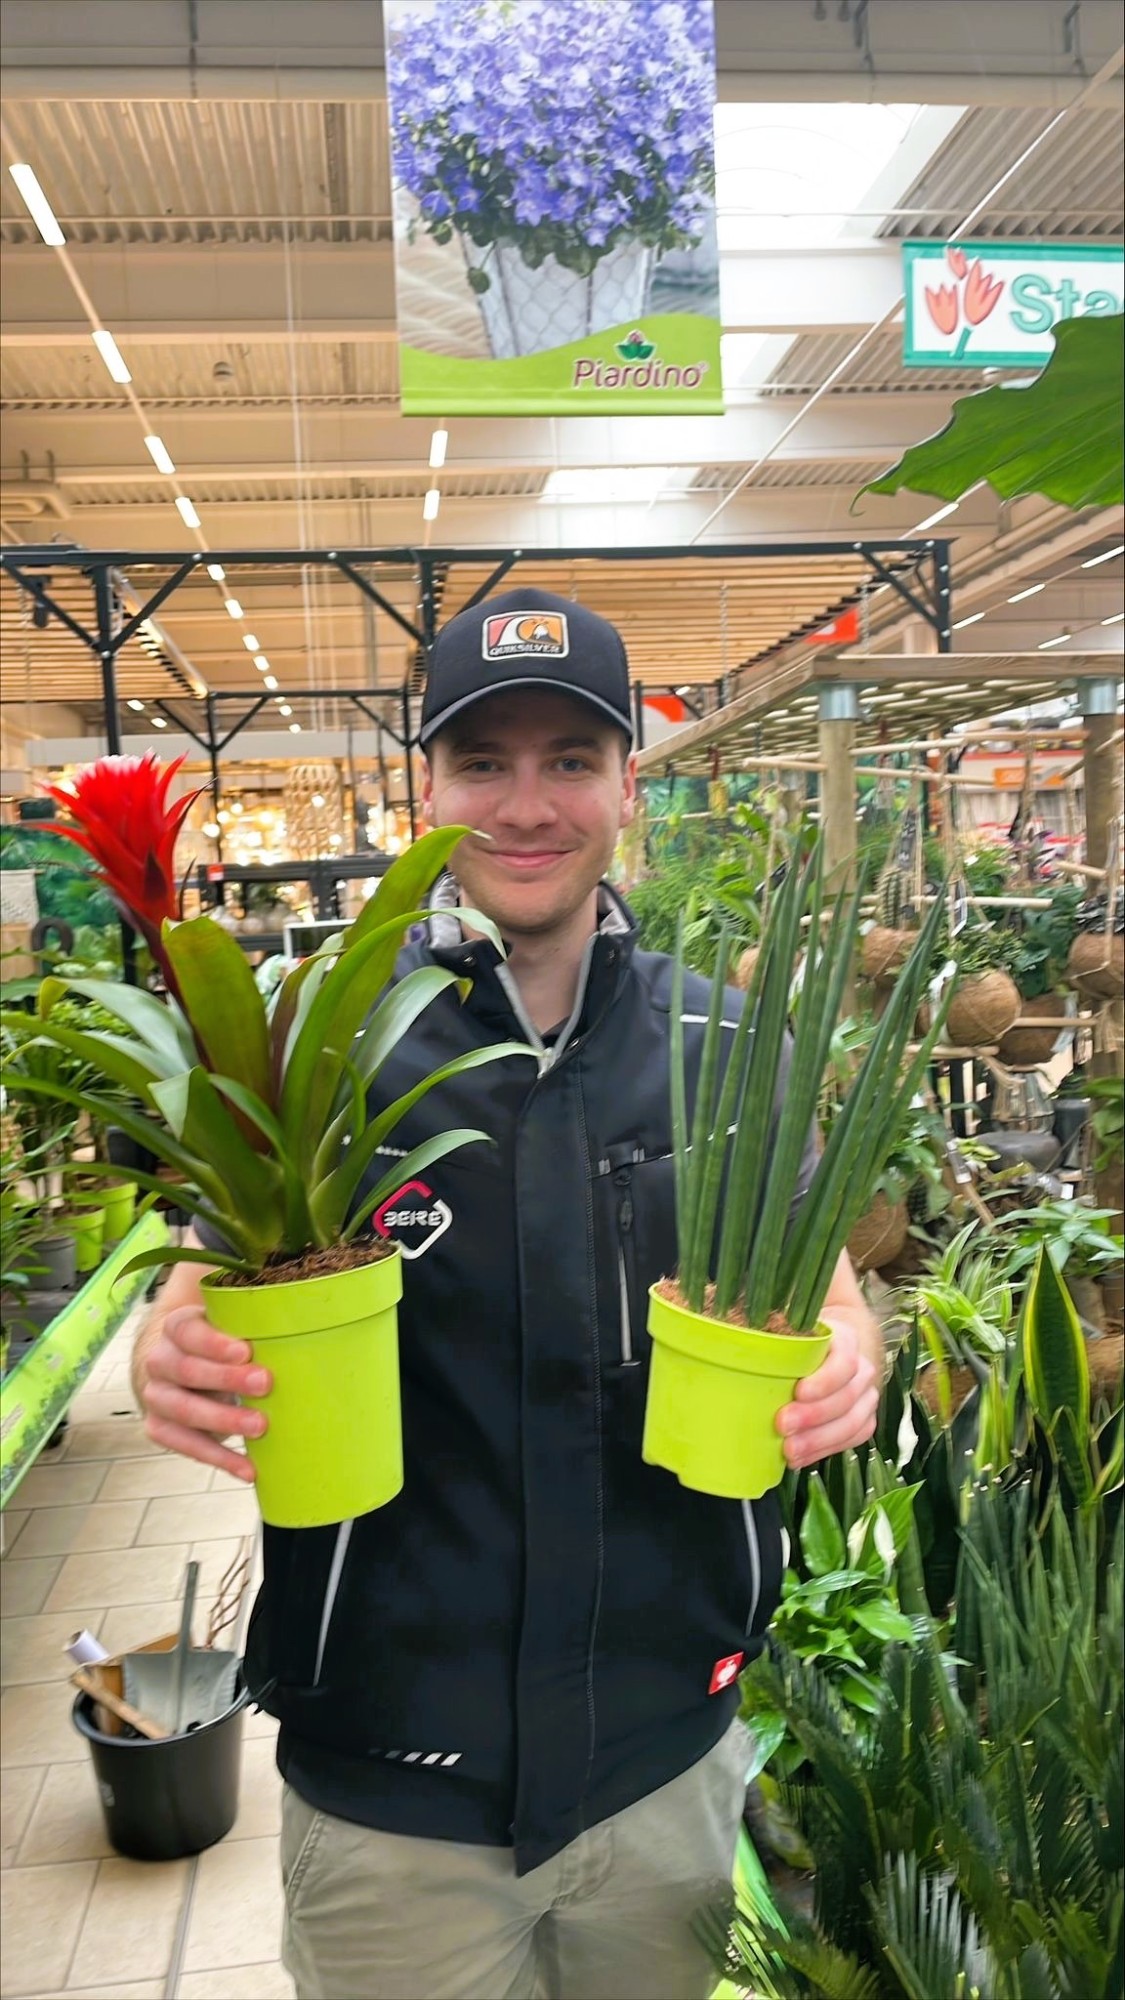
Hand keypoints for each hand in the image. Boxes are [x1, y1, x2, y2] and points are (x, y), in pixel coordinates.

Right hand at [139, 1306, 271, 1482]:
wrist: (180, 1367)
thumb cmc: (220, 1343)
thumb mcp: (229, 1323)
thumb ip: (252, 1318)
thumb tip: (304, 1307)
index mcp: (177, 1327)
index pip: (188, 1331)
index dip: (215, 1343)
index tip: (247, 1351)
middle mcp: (159, 1360)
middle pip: (187, 1370)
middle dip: (226, 1379)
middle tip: (265, 1384)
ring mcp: (155, 1396)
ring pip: (182, 1410)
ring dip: (223, 1421)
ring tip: (261, 1426)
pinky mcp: (159, 1427)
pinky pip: (185, 1445)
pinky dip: (218, 1458)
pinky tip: (248, 1469)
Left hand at [776, 1316, 878, 1469]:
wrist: (820, 1358)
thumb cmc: (797, 1346)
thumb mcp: (786, 1334)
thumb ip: (770, 1340)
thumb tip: (733, 1342)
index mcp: (845, 1341)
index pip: (845, 1361)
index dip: (824, 1380)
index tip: (798, 1392)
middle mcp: (861, 1369)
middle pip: (846, 1396)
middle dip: (813, 1415)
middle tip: (782, 1425)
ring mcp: (865, 1397)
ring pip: (852, 1423)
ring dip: (818, 1439)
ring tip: (789, 1449)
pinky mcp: (862, 1421)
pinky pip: (850, 1440)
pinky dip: (822, 1451)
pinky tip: (798, 1458)